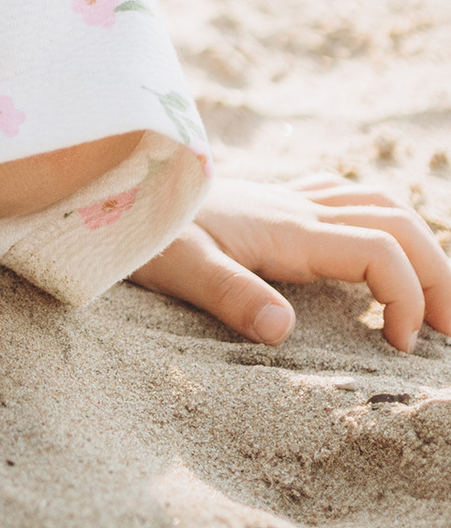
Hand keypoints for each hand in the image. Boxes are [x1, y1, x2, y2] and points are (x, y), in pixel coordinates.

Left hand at [132, 174, 450, 351]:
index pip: (379, 250)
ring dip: (419, 245)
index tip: (396, 345)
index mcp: (287, 228)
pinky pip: (348, 196)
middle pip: (398, 221)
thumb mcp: (177, 268)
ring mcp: (288, 196)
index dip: (405, 295)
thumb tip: (282, 331)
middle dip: (438, 273)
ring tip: (434, 300)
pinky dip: (382, 222)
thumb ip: (229, 295)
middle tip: (448, 331)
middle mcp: (298, 206)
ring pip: (380, 203)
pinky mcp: (274, 198)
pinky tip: (379, 252)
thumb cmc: (139, 230)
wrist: (109, 181)